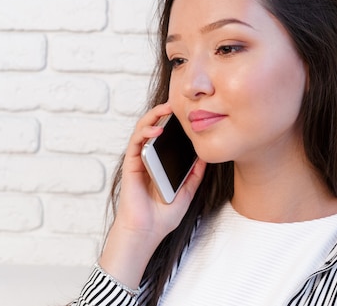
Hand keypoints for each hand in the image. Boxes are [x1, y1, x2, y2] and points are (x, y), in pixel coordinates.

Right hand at [98, 103, 206, 289]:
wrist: (147, 232)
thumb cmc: (163, 216)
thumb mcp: (187, 193)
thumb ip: (194, 175)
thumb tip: (205, 157)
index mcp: (160, 164)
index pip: (166, 138)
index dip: (174, 125)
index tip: (188, 115)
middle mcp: (148, 159)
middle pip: (154, 130)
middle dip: (163, 114)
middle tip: (177, 104)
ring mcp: (138, 161)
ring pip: (142, 131)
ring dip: (153, 117)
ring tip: (166, 109)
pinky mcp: (131, 165)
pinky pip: (135, 143)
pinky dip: (144, 132)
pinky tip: (156, 129)